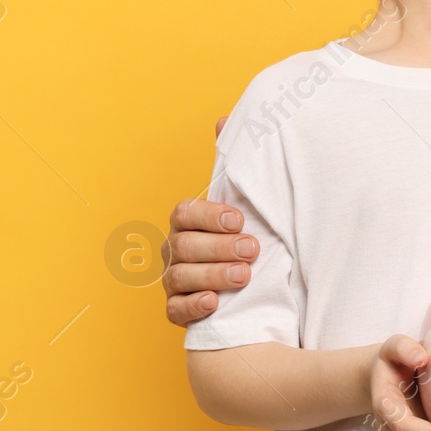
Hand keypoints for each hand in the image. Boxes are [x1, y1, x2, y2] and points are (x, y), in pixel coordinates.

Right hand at [162, 116, 257, 326]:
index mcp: (188, 221)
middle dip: (219, 247)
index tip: (240, 219)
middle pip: (184, 245)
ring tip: (245, 275)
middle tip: (253, 249)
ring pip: (179, 276)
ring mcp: (174, 280)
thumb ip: (233, 167)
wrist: (256, 282)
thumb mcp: (245, 201)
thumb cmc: (246, 236)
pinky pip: (174, 310)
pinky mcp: (178, 309)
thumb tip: (224, 119)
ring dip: (212, 275)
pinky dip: (192, 306)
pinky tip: (214, 303)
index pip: (184, 212)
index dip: (209, 215)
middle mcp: (176, 249)